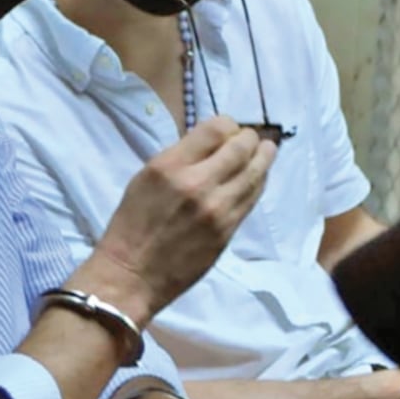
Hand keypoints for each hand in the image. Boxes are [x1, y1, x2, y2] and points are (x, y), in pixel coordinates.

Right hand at [90, 116, 276, 322]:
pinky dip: (257, 183)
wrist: (132, 274)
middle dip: (250, 138)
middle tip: (252, 137)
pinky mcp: (228, 231)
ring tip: (267, 149)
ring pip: (254, 173)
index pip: (215, 129)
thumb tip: (211, 145)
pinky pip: (251, 198)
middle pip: (241, 148)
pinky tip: (258, 176)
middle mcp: (197, 184)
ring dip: (263, 157)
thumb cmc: (131, 224)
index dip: (227, 124)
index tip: (228, 129)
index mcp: (170, 166)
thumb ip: (180, 158)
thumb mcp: (145, 178)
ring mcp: (217, 209)